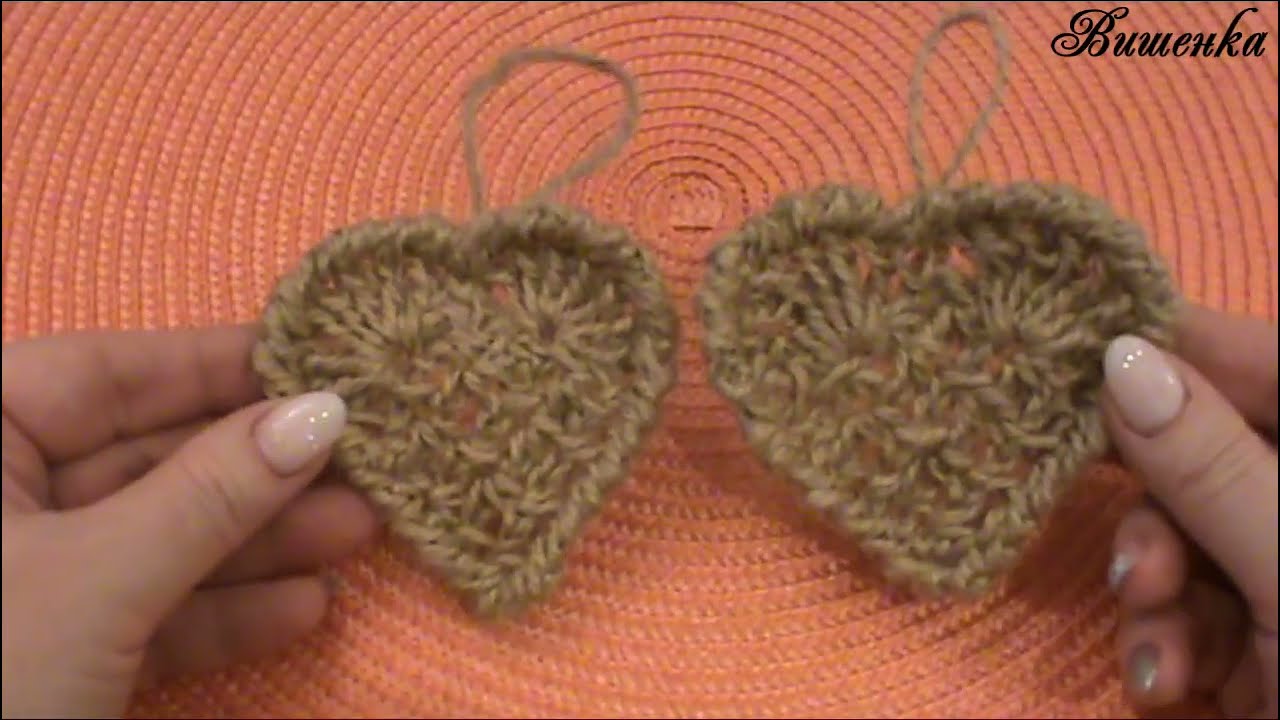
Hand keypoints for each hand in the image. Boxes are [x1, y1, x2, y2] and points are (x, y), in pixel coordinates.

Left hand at [1, 325, 378, 717]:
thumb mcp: (94, 581)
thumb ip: (211, 493)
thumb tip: (322, 412)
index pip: (104, 372)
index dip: (217, 364)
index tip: (320, 360)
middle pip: (146, 459)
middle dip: (259, 469)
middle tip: (363, 459)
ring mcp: (25, 579)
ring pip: (158, 538)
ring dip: (261, 543)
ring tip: (360, 532)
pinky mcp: (52, 651)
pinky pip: (146, 610)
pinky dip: (222, 613)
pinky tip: (303, 609)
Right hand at [1102, 304, 1276, 717]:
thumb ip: (1215, 466)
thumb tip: (1124, 352)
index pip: (1274, 362)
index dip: (1185, 346)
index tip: (1085, 336)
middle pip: (1218, 456)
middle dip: (1164, 517)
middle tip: (1136, 565)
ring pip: (1194, 539)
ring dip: (1156, 597)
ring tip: (1160, 661)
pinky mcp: (1272, 640)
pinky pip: (1196, 608)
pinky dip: (1169, 644)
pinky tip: (1167, 687)